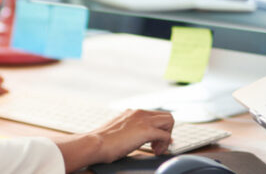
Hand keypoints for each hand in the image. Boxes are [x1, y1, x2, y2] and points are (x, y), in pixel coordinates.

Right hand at [52, 109, 173, 171]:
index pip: (155, 115)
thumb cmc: (102, 141)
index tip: (155, 140)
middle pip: (166, 115)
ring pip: (169, 121)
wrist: (96, 143)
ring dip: (167, 136)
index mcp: (132, 112)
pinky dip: (164, 145)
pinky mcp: (146, 130)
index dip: (158, 128)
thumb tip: (134, 136)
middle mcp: (139, 113)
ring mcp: (143, 120)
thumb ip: (128, 128)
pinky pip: (166, 135)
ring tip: (157, 148)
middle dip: (166, 131)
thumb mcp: (117, 129)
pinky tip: (155, 151)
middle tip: (157, 144)